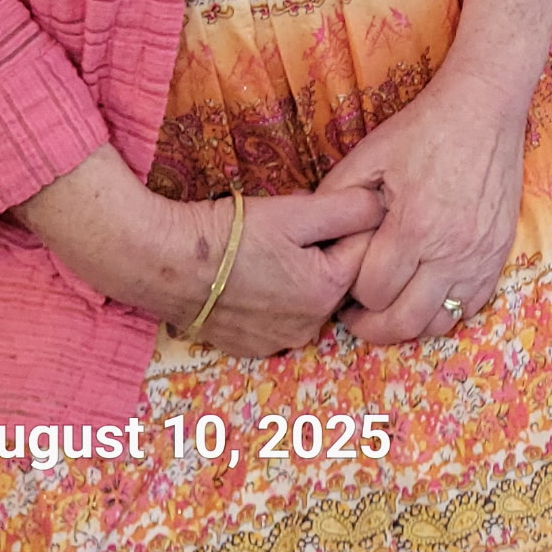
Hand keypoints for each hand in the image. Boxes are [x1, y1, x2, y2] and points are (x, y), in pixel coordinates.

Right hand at [11, 142, 383, 355]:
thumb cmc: (232, 232)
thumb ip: (351, 208)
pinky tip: (253, 272)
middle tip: (290, 230)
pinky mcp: (250, 346)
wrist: (164, 262)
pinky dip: (275, 293)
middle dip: (325, 249)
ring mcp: (277, 342)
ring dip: (301, 271)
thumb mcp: (299, 210)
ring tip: (267, 248)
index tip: (321, 210)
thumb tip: (387, 204)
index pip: (364, 250)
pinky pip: (281, 313)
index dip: (347, 222)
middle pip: (337, 276)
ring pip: (309, 295)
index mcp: (327, 294)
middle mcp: (308, 329)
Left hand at [318, 64, 527, 344]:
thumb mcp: (369, 155)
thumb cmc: (423, 130)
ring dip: (411, 323)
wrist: (483, 108)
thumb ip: (336, 198)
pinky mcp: (500, 251)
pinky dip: (448, 310)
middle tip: (358, 316)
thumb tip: (316, 238)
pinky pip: (473, 304)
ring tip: (393, 306)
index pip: (373, 292)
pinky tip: (429, 294)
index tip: (345, 287)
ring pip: (440, 321)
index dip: (351, 295)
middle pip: (405, 320)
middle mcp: (449, 249)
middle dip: (373, 327)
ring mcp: (479, 254)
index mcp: (413, 226)